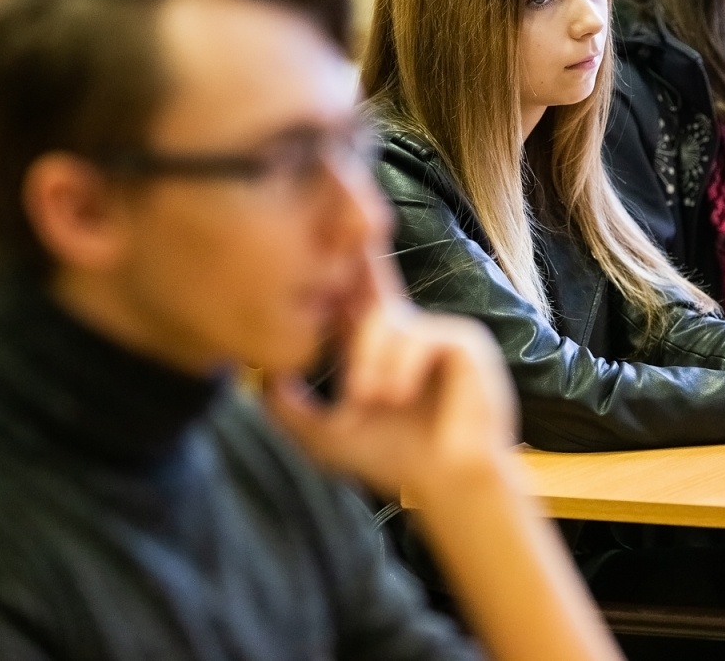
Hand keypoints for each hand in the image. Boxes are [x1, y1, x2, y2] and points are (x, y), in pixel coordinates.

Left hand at [263, 252, 517, 500]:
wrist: (446, 486)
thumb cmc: (394, 460)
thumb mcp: (328, 437)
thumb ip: (289, 410)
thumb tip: (259, 379)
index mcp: (380, 344)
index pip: (357, 293)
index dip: (346, 263)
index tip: (328, 239)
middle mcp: (409, 331)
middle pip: (368, 299)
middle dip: (355, 340)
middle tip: (357, 394)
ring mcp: (439, 333)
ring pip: (390, 322)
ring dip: (373, 364)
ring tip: (374, 401)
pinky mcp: (464, 343)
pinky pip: (423, 336)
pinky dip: (403, 366)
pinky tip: (401, 396)